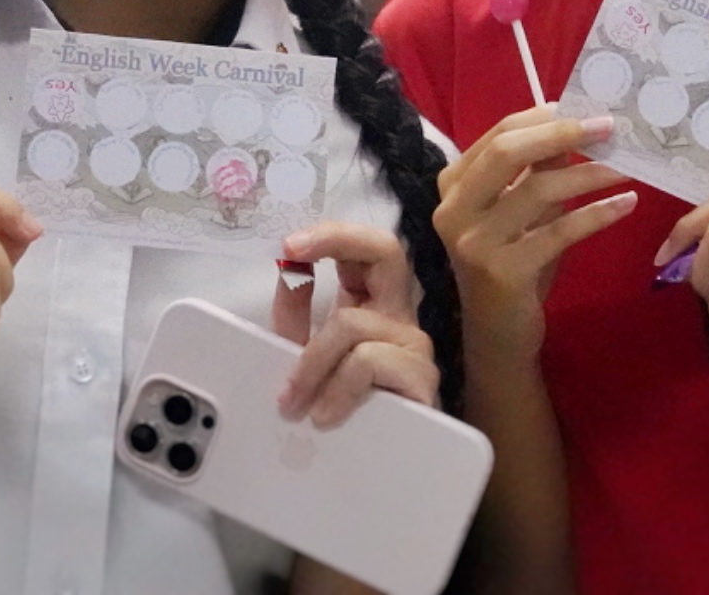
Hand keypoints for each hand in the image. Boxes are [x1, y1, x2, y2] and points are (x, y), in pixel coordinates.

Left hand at [274, 223, 437, 426]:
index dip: (331, 235)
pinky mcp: (421, 379)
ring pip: (353, 322)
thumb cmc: (339, 411)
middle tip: (293, 252)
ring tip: (291, 400)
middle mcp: (397, 316)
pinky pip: (368, 363)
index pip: (364, 250)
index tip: (289, 245)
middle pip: (387, 251)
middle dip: (336, 240)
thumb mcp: (301, 356)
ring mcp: (413, 345)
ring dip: (311, 360)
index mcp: (371, 305)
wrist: (371, 472)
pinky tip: (325, 414)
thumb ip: (294, 315)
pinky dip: (337, 387)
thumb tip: (287, 269)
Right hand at [433, 106, 636, 368]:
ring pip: (538, 189)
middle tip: (609, 126)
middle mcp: (453, 209)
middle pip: (509, 153)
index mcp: (453, 184)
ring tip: (626, 167)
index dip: (544, 118)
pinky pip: (558, 232)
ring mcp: (473, 242)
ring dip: (589, 174)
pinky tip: (626, 204)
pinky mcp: (502, 272)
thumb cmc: (512, 263)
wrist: (498, 335)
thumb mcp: (522, 210)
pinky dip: (596, 214)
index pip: (499, 134)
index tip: (588, 110)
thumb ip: (537, 170)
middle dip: (563, 133)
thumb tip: (575, 124)